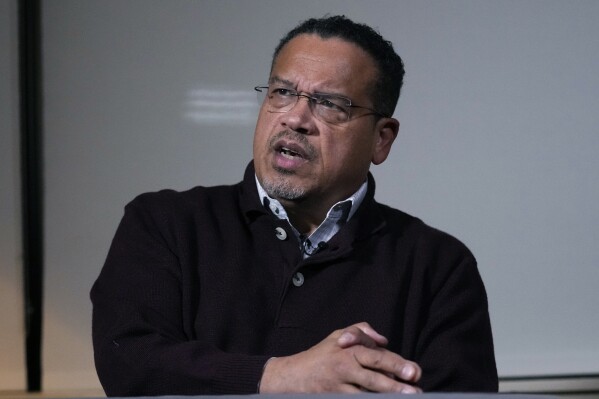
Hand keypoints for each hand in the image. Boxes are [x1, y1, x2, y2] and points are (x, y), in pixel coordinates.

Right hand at [259, 322, 421, 392]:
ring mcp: (339, 386)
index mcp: (349, 350)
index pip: (377, 356)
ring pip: (367, 394)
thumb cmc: (320, 355)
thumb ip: (362, 332)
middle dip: (396, 385)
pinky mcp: (333, 398)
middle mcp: (345, 367)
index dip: (397, 364)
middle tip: (415, 390)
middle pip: (375, 377)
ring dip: (386, 397)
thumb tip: (384, 339)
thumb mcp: (339, 335)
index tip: (414, 371)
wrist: (292, 376)